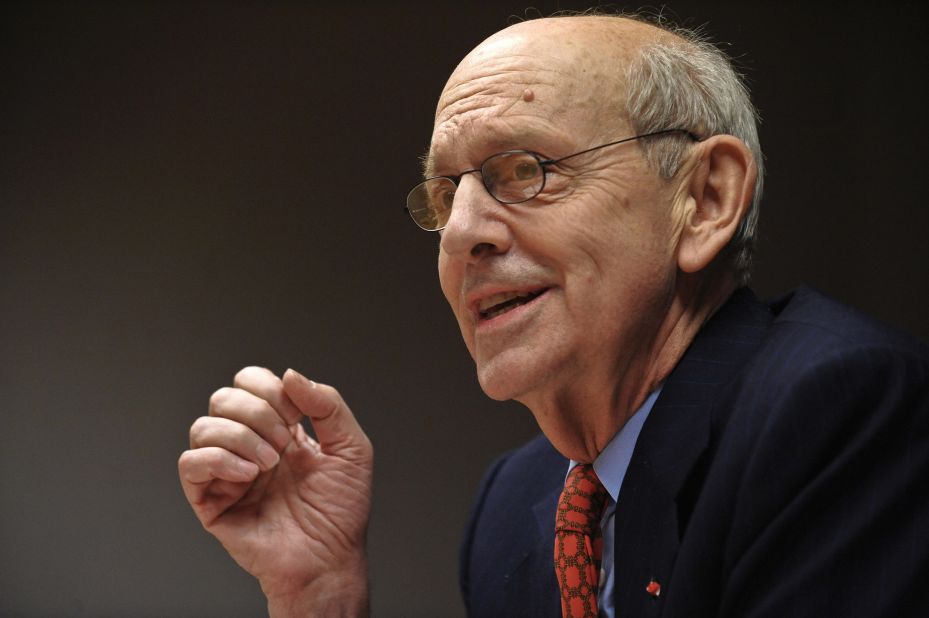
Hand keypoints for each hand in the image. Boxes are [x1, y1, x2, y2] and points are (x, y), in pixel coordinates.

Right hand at [178, 367, 372, 616]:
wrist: (329, 559)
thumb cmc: (341, 511)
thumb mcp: (352, 447)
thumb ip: (328, 404)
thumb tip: (291, 374)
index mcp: (278, 428)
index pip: (250, 382)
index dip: (269, 388)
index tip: (296, 414)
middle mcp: (248, 444)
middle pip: (224, 398)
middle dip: (257, 412)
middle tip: (284, 443)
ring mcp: (226, 471)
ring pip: (203, 426)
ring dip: (241, 436)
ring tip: (269, 464)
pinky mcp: (209, 500)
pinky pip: (190, 463)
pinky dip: (218, 459)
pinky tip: (249, 474)